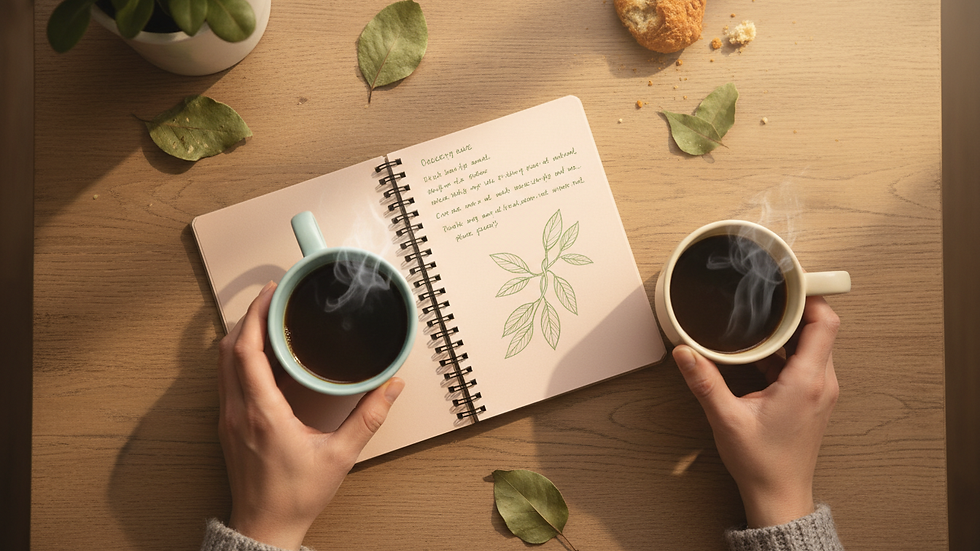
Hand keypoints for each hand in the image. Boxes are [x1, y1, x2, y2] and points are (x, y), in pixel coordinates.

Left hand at [217, 281, 404, 549]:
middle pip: (228, 348)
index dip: (256, 315)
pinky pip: (226, 379)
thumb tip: (392, 386)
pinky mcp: (228, 426)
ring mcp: (228, 418)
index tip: (271, 293)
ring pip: (222, 363)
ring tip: (267, 319)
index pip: (246, 350)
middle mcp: (237, 411)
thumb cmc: (295, 496)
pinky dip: (239, 357)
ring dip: (241, 336)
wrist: (264, 528)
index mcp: (261, 413)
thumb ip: (368, 417)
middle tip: (272, 298)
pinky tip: (261, 355)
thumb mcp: (340, 456)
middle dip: (248, 316)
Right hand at [673, 296, 839, 527]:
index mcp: (806, 382)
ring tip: (762, 316)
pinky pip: (806, 361)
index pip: (825, 323)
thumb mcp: (726, 419)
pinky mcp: (813, 398)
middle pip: (821, 328)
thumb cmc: (760, 462)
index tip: (788, 282)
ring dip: (791, 329)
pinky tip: (760, 350)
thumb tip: (684, 352)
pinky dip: (787, 349)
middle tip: (768, 292)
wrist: (779, 495)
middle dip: (796, 307)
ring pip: (814, 344)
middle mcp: (821, 382)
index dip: (811, 297)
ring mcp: (820, 391)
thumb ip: (704, 382)